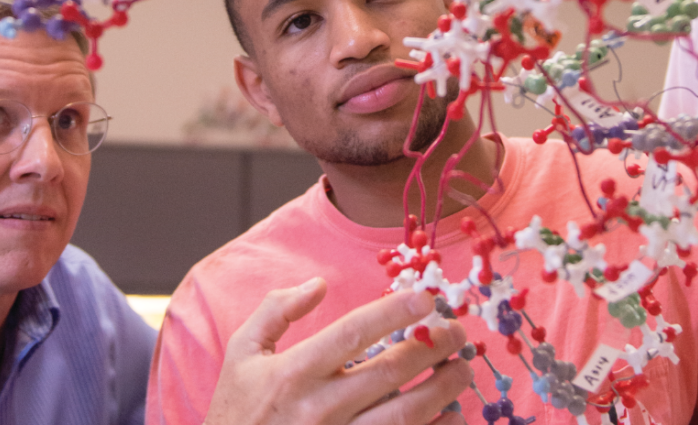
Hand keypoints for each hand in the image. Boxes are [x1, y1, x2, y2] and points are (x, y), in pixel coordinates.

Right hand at [204, 278, 471, 424]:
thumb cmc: (236, 411)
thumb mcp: (241, 353)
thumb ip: (275, 310)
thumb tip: (317, 285)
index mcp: (294, 373)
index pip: (354, 332)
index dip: (395, 312)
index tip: (429, 298)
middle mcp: (319, 409)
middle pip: (391, 372)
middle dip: (434, 348)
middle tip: (458, 332)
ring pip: (406, 417)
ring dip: (443, 391)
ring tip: (461, 371)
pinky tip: (450, 415)